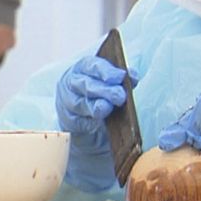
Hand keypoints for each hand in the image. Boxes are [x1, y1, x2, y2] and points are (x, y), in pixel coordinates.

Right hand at [55, 55, 132, 191]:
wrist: (84, 136)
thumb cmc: (100, 106)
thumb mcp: (108, 90)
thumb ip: (119, 82)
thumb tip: (133, 76)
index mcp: (81, 71)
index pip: (91, 65)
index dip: (106, 69)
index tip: (122, 75)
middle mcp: (70, 85)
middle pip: (85, 83)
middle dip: (103, 87)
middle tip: (119, 93)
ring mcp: (67, 104)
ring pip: (81, 100)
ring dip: (97, 101)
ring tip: (110, 105)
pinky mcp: (69, 121)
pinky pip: (79, 118)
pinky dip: (90, 116)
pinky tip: (101, 116)